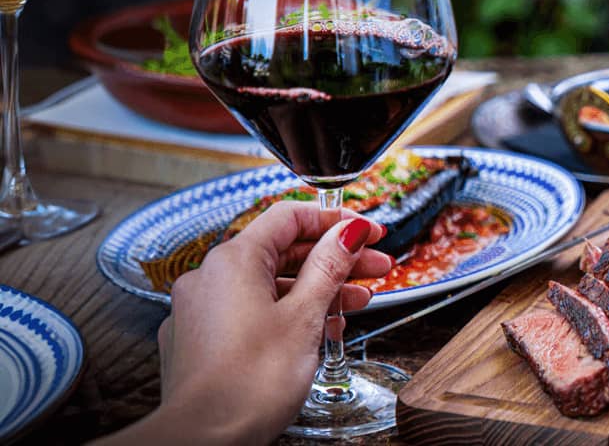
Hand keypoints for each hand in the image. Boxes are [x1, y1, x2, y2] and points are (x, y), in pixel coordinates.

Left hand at [97, 202, 390, 443]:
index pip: (290, 216)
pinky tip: (318, 331)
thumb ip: (329, 267)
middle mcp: (210, 277)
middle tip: (376, 267)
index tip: (369, 231)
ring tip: (357, 303)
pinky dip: (287, 313)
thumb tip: (348, 232)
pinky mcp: (201, 340)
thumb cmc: (248, 383)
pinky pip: (250, 311)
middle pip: (283, 251)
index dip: (336, 220)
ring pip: (269, 284)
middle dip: (334, 259)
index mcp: (233, 260)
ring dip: (316, 289)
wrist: (203, 439)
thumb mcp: (305, 317)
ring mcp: (202, 310)